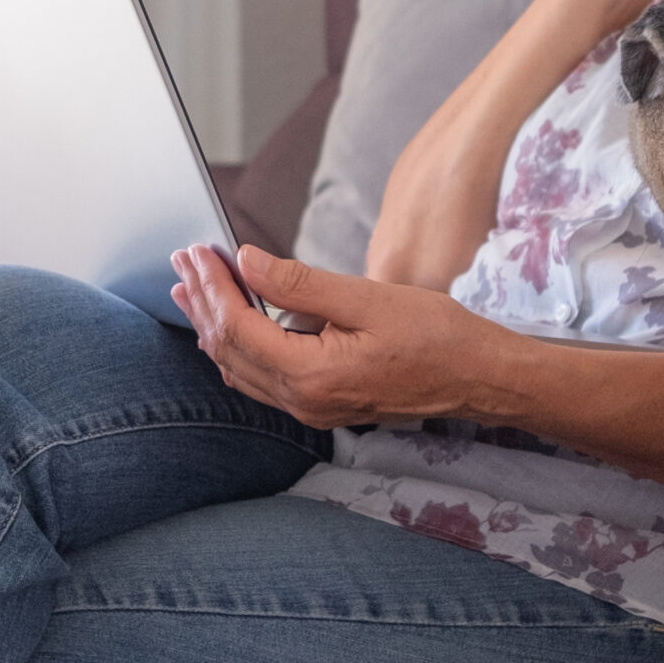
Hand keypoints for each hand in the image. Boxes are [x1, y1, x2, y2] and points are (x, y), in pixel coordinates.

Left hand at [167, 245, 504, 428]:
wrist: (479, 378)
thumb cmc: (437, 336)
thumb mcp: (367, 299)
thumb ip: (300, 285)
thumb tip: (246, 262)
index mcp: (314, 376)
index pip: (239, 328)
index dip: (213, 287)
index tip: (199, 252)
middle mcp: (305, 402)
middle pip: (230, 351)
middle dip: (203, 303)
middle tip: (185, 262)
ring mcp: (312, 409)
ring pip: (240, 369)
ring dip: (213, 325)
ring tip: (193, 288)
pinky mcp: (322, 405)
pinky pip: (262, 378)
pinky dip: (238, 345)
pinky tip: (232, 323)